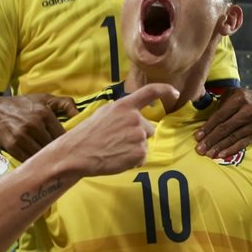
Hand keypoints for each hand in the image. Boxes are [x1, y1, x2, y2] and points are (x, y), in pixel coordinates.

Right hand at [0, 93, 78, 160]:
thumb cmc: (20, 105)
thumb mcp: (41, 98)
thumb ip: (63, 103)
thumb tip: (78, 113)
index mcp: (44, 112)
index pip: (62, 134)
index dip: (66, 142)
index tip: (68, 147)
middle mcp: (34, 124)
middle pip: (53, 146)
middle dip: (57, 152)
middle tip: (61, 157)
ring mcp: (22, 136)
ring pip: (42, 154)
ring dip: (46, 158)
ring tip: (50, 161)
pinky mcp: (13, 146)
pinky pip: (29, 159)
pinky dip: (34, 162)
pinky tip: (37, 162)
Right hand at [54, 83, 177, 177]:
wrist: (76, 154)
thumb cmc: (85, 135)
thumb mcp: (102, 113)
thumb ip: (121, 111)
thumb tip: (133, 113)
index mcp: (124, 106)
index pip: (150, 92)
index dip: (165, 90)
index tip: (175, 93)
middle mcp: (135, 118)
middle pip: (148, 128)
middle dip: (137, 135)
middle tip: (116, 141)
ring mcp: (138, 136)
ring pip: (144, 144)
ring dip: (133, 149)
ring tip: (114, 151)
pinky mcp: (140, 153)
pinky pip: (142, 157)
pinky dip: (132, 161)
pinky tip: (116, 159)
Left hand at [195, 87, 251, 157]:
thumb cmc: (244, 99)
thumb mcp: (232, 94)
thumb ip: (220, 104)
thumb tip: (205, 120)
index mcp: (239, 99)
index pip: (220, 116)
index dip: (208, 127)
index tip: (197, 137)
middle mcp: (248, 111)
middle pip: (226, 128)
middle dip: (211, 140)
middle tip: (200, 149)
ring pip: (233, 137)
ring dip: (219, 147)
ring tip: (208, 154)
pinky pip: (242, 143)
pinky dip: (231, 149)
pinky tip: (221, 155)